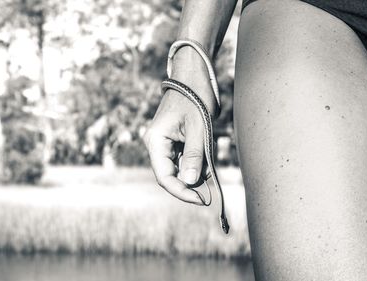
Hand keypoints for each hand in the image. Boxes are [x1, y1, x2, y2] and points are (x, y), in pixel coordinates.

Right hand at [143, 51, 216, 204]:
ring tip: (211, 168)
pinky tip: (207, 159)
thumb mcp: (198, 128)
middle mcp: (156, 144)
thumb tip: (190, 182)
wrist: (194, 75)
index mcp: (155, 141)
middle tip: (210, 191)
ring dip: (194, 173)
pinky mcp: (174, 140)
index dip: (181, 191)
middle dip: (189, 184)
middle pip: (169, 175)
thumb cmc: (194, 97)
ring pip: (177, 169)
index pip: (164, 177)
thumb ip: (193, 156)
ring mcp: (165, 143)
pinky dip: (196, 163)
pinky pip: (182, 159)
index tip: (201, 199)